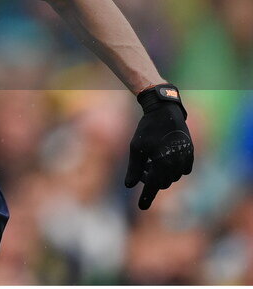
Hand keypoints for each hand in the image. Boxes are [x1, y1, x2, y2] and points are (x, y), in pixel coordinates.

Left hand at [125, 84, 193, 209]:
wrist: (166, 112)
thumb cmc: (147, 130)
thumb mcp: (136, 148)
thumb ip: (134, 169)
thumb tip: (129, 186)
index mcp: (162, 164)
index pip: (153, 187)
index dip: (146, 197)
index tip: (141, 208)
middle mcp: (177, 165)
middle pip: (162, 183)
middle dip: (151, 179)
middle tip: (142, 167)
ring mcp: (186, 160)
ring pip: (172, 177)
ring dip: (161, 174)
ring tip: (151, 160)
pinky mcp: (191, 155)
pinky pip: (182, 170)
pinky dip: (172, 168)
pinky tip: (163, 158)